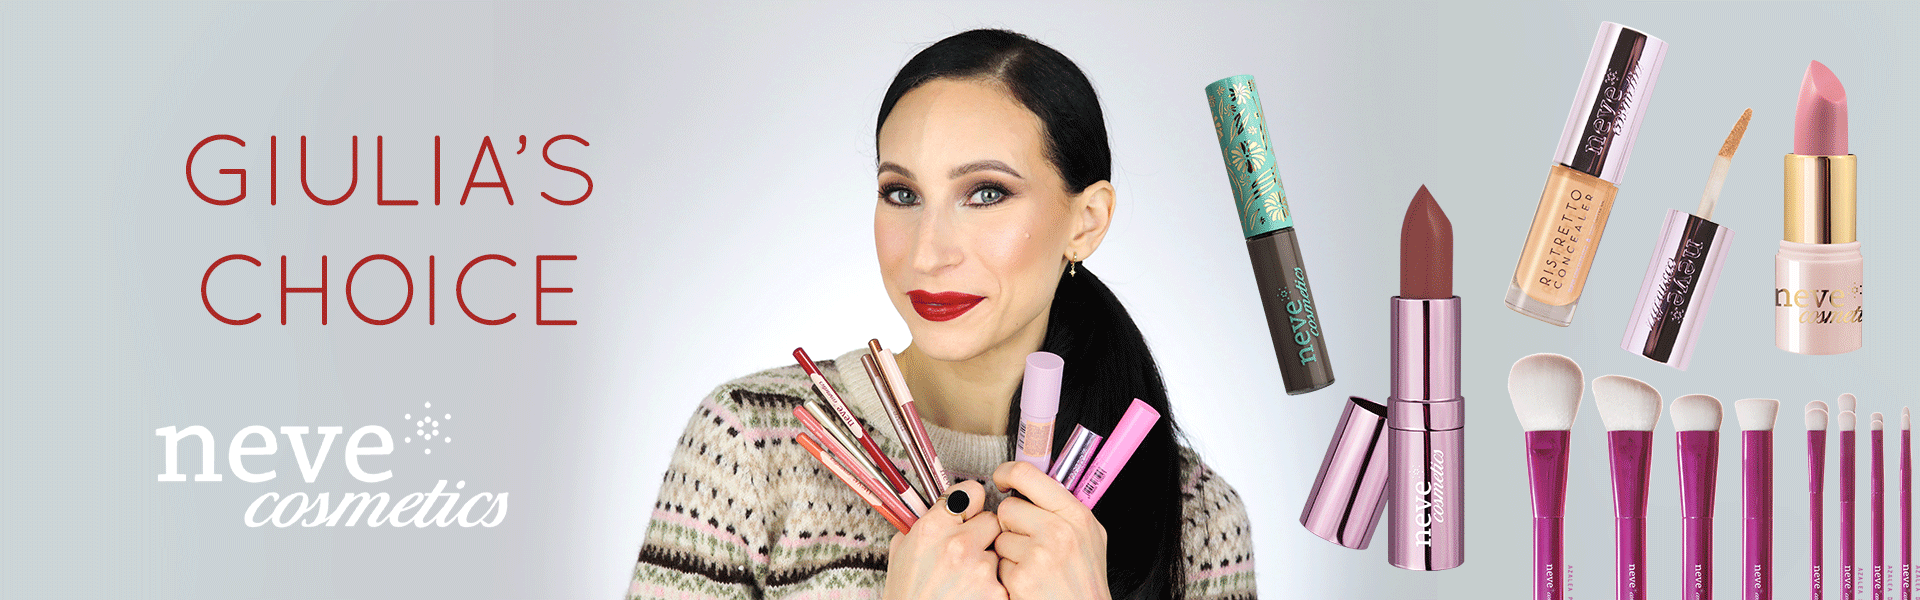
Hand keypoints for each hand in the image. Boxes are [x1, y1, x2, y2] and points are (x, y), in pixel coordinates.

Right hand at [883, 481, 1006, 599]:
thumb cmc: (906, 598)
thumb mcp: (900, 555)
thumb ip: (921, 527)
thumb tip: (938, 510)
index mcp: (932, 530)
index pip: (970, 491)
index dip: (970, 503)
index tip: (968, 511)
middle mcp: (959, 545)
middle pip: (992, 519)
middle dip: (983, 533)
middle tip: (970, 551)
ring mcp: (981, 570)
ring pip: (1001, 550)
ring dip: (990, 562)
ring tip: (968, 581)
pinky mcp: (997, 593)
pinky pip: (1005, 578)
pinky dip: (995, 587)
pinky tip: (975, 595)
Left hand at [991, 461, 1110, 599]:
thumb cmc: (1086, 582)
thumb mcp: (1089, 537)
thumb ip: (1064, 510)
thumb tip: (1033, 485)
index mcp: (1076, 515)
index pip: (1028, 475)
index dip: (1007, 473)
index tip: (1001, 478)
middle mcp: (1059, 531)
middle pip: (1007, 507)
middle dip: (1011, 525)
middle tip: (1030, 544)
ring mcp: (1039, 554)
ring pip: (999, 537)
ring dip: (1009, 553)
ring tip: (1033, 567)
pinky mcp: (1022, 577)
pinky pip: (998, 564)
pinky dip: (1008, 575)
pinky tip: (1028, 582)